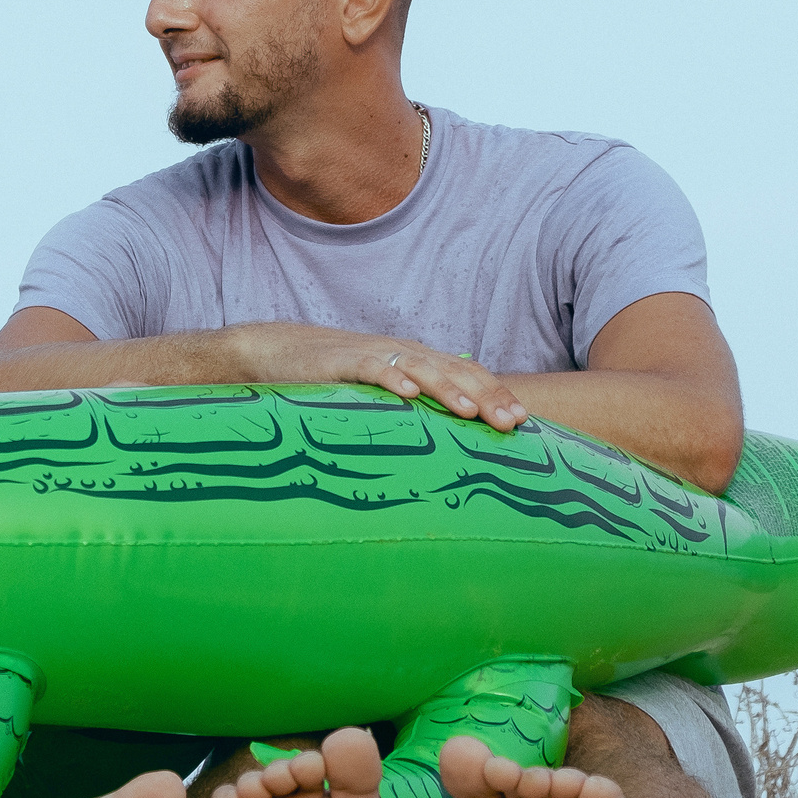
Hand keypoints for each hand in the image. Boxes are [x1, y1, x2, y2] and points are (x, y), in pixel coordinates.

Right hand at [243, 324, 528, 430]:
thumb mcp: (377, 395)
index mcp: (416, 362)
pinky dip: (391, 378)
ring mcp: (373, 355)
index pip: (466, 373)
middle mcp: (402, 354)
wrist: (275, 351)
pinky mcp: (341, 361)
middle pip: (454, 370)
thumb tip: (442, 445)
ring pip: (420, 368)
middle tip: (512, 423)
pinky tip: (408, 393)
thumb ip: (408, 411)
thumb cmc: (330, 380)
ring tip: (471, 410)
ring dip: (448, 389)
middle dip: (486, 396)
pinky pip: (372, 368)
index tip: (522, 421)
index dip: (495, 393)